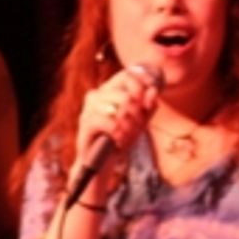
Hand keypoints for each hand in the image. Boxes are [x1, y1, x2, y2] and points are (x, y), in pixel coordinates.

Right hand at [74, 65, 160, 186]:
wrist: (102, 164)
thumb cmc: (120, 139)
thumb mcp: (140, 122)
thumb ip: (148, 105)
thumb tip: (153, 91)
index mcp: (109, 91)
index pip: (127, 75)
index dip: (143, 84)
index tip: (151, 99)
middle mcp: (97, 95)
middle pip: (126, 93)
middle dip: (138, 113)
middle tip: (138, 127)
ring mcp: (89, 108)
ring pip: (120, 105)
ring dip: (130, 124)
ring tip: (127, 136)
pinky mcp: (85, 124)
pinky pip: (108, 121)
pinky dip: (119, 132)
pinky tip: (118, 140)